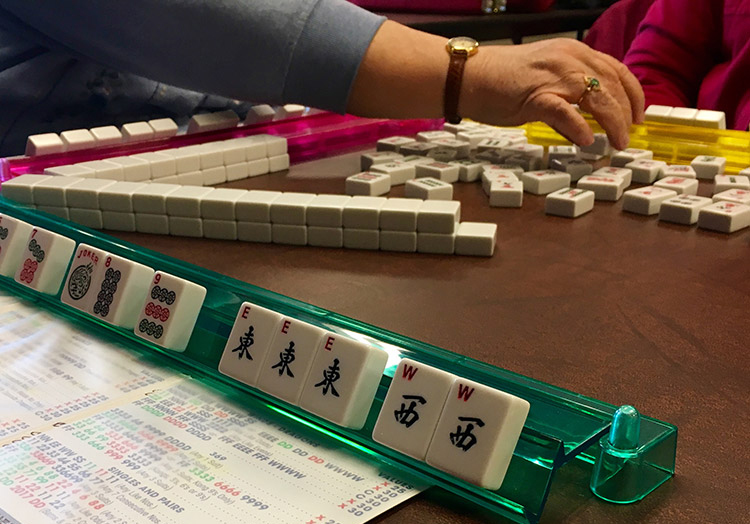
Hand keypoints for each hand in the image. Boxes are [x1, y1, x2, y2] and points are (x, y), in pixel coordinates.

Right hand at [461, 38, 644, 149]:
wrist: (468, 76)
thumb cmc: (501, 80)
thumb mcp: (544, 77)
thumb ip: (568, 92)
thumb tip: (586, 121)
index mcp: (572, 52)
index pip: (616, 70)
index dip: (633, 94)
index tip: (637, 115)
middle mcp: (569, 59)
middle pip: (612, 85)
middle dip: (626, 114)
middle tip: (627, 137)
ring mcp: (553, 77)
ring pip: (597, 98)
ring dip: (613, 123)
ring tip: (616, 143)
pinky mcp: (536, 96)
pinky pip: (565, 112)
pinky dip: (579, 127)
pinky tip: (587, 141)